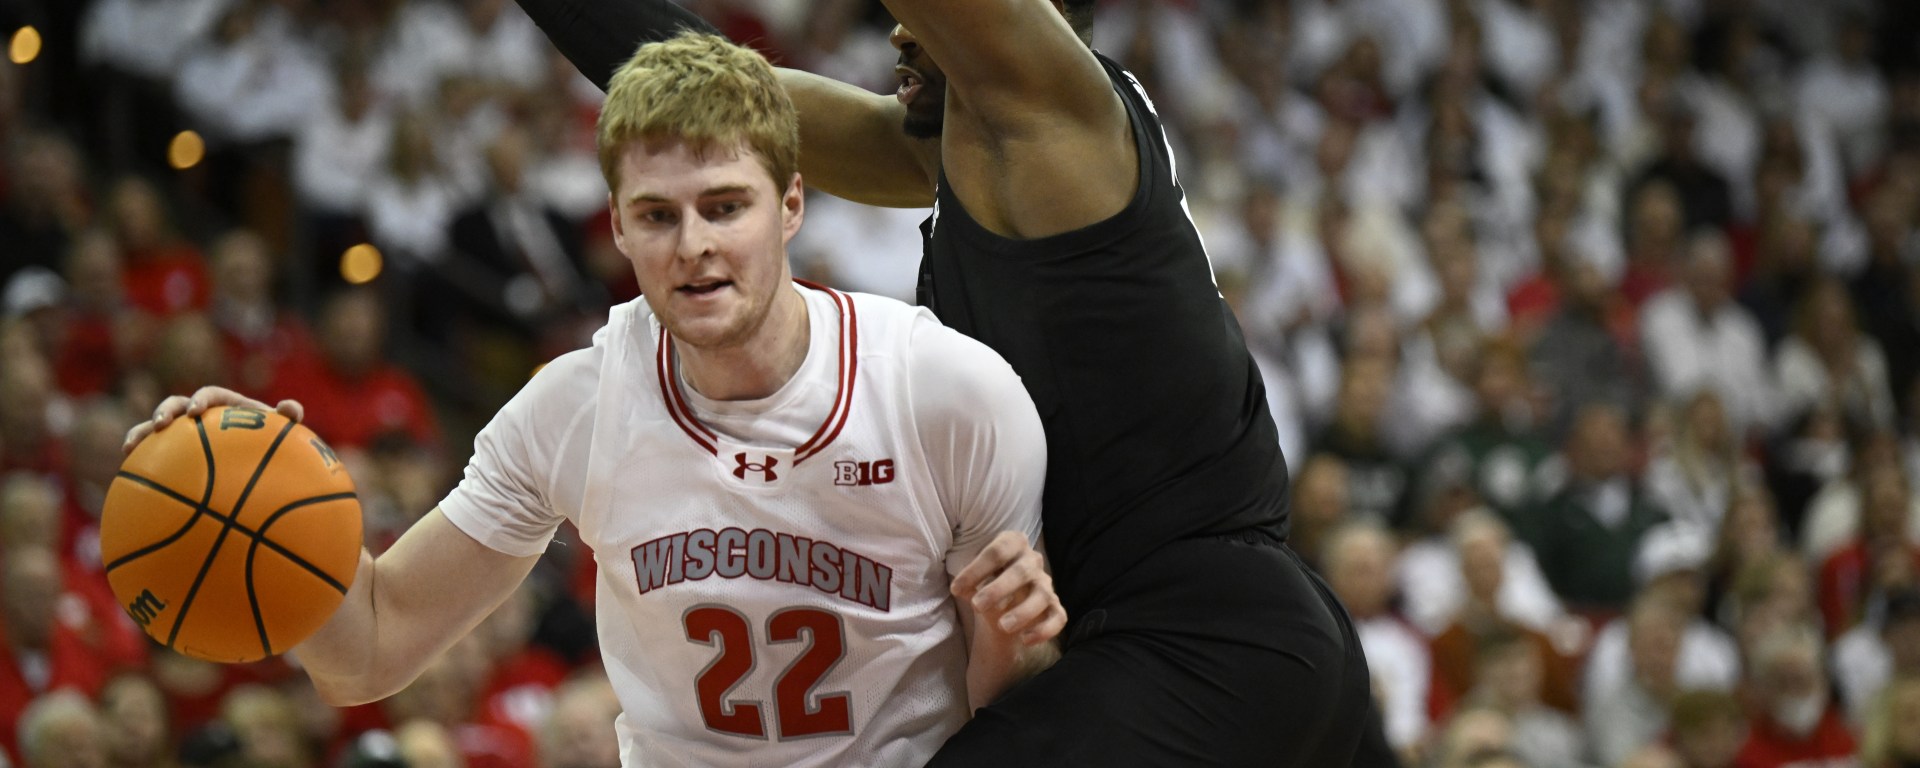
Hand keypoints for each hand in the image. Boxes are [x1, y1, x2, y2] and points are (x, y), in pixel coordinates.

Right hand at [124, 386, 304, 454]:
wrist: (257, 461)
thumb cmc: (269, 442)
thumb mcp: (280, 432)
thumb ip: (288, 418)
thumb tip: (292, 408)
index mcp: (224, 404)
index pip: (210, 394)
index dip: (201, 399)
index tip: (196, 412)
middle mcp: (198, 415)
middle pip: (175, 404)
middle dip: (165, 411)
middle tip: (162, 424)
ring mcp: (182, 434)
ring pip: (154, 428)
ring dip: (141, 433)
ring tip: (129, 447)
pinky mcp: (171, 454)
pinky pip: (151, 456)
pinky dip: (139, 463)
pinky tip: (128, 477)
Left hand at [951, 532, 1065, 645]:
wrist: (1005, 598)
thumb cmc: (988, 579)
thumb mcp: (974, 577)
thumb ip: (968, 582)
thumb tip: (960, 589)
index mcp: (1013, 544)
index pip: (997, 552)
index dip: (976, 569)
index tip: (956, 589)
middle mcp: (1032, 561)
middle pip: (1021, 571)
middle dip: (999, 589)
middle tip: (977, 605)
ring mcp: (1046, 584)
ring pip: (1042, 595)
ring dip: (1023, 611)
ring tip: (1003, 627)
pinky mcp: (1054, 607)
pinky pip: (1058, 617)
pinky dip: (1044, 630)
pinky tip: (1025, 640)